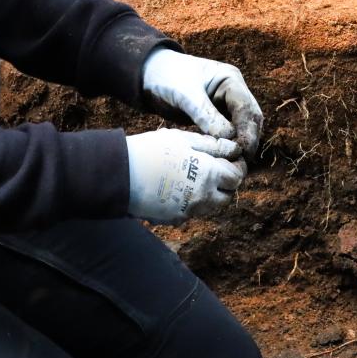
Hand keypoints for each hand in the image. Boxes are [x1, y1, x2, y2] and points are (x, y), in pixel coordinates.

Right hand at [125, 128, 244, 224]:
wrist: (119, 175)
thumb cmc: (150, 150)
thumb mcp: (182, 139)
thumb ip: (212, 145)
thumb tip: (234, 148)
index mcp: (209, 174)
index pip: (236, 177)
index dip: (237, 168)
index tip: (232, 162)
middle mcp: (203, 197)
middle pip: (227, 197)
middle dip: (226, 185)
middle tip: (216, 172)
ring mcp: (189, 211)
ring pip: (210, 207)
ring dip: (210, 196)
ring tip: (196, 180)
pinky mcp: (174, 219)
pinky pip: (191, 213)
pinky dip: (192, 204)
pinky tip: (178, 190)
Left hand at [142, 48, 262, 161]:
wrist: (149, 75)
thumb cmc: (167, 77)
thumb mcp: (186, 95)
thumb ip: (207, 115)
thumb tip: (229, 139)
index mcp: (230, 80)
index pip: (247, 108)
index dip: (247, 131)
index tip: (241, 150)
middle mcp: (234, 92)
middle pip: (251, 119)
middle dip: (248, 140)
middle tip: (242, 162)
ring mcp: (227, 105)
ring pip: (243, 128)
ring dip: (241, 145)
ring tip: (235, 163)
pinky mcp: (217, 116)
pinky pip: (229, 133)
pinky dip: (229, 145)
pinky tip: (225, 159)